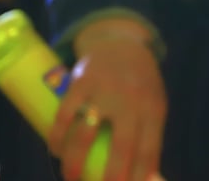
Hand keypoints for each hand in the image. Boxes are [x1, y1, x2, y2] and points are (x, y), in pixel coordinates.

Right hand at [48, 20, 166, 180]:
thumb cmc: (140, 81)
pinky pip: (65, 113)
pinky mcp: (80, 83)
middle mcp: (129, 102)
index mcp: (152, 111)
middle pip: (121, 148)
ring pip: (86, 133)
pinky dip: (57, 134)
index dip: (138, 176)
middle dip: (110, 176)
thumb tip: (144, 175)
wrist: (120, 42)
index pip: (148, 152)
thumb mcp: (154, 104)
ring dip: (75, 160)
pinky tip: (54, 148)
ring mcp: (103, 92)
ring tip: (69, 177)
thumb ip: (149, 134)